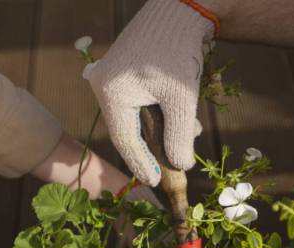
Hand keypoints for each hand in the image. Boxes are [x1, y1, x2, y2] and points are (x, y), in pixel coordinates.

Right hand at [87, 0, 216, 185]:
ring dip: (163, 133)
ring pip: (137, 120)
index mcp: (111, 93)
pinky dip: (161, 117)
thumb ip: (179, 137)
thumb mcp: (181, 100)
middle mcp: (106, 86)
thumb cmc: (178, 52)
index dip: (142, 165)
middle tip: (167, 173)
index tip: (155, 184)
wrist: (181, 9)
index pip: (125, 141)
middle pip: (129, 132)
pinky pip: (141, 106)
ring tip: (188, 140)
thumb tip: (181, 167)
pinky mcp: (127, 76)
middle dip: (153, 150)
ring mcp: (114, 80)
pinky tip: (185, 121)